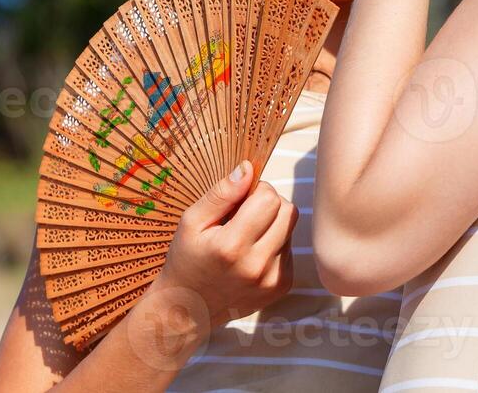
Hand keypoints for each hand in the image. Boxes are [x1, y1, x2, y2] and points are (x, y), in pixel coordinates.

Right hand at [144, 161, 296, 338]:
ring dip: (273, 224)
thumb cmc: (186, 259)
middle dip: (268, 204)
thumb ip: (221, 194)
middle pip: (287, 210)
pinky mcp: (282, 287)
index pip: (269, 198)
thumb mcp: (192, 222)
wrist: (187, 310)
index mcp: (231, 247)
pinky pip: (290, 248)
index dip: (255, 191)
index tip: (239, 201)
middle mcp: (256, 266)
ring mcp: (272, 280)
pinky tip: (252, 254)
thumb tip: (248, 168)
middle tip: (243, 216)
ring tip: (246, 237)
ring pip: (291, 228)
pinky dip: (275, 244)